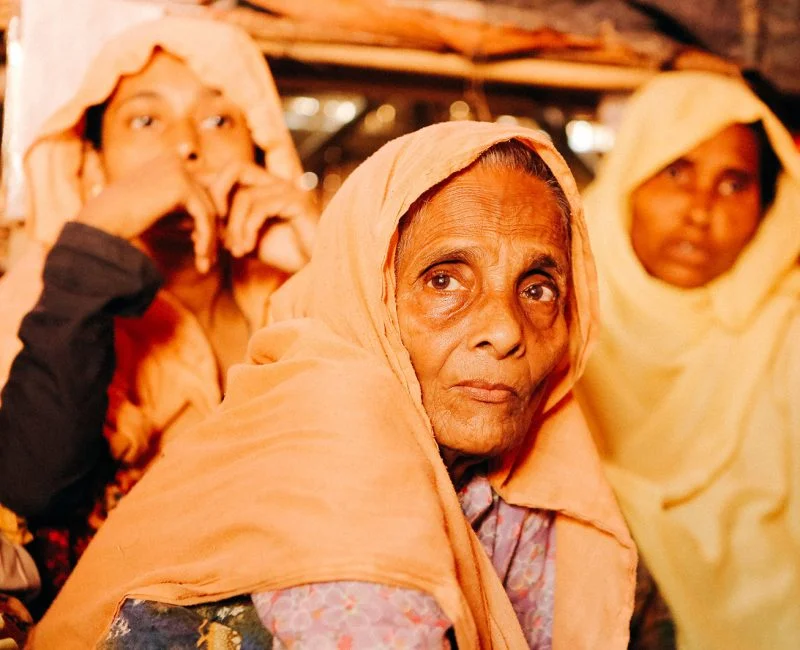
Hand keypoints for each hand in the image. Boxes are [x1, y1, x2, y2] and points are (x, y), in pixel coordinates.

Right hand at [77, 154, 218, 272]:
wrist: (100, 223)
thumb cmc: (127, 221)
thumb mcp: (164, 212)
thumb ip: (188, 210)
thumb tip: (219, 218)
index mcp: (169, 161)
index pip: (203, 189)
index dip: (207, 218)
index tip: (203, 246)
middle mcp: (176, 160)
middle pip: (210, 198)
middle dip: (213, 230)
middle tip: (209, 258)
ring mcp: (179, 171)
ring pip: (211, 209)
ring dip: (210, 239)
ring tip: (205, 263)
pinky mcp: (181, 186)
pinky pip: (205, 216)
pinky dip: (206, 238)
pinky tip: (201, 256)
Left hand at [203, 162, 316, 272]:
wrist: (315, 269)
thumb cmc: (284, 254)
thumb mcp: (246, 240)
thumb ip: (225, 230)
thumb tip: (193, 226)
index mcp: (264, 187)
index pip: (229, 172)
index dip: (210, 191)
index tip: (199, 221)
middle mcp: (276, 183)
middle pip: (236, 167)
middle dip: (216, 194)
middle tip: (211, 224)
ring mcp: (288, 190)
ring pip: (245, 196)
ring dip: (234, 227)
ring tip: (236, 251)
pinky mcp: (297, 202)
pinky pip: (260, 207)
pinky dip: (248, 230)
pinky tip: (247, 249)